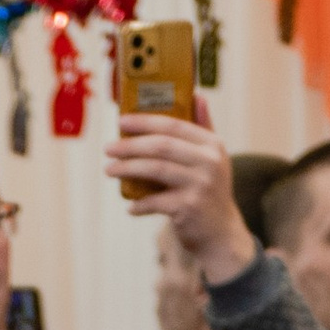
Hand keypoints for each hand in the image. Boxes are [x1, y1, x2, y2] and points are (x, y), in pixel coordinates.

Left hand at [107, 96, 254, 283]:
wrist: (220, 234)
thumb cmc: (209, 192)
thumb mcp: (213, 159)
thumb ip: (204, 128)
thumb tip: (196, 95)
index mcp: (212, 144)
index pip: (174, 124)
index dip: (145, 121)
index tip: (121, 120)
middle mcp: (209, 162)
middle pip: (161, 146)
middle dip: (130, 145)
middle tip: (108, 148)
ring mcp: (200, 185)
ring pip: (155, 170)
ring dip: (127, 169)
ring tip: (109, 170)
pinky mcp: (188, 208)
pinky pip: (155, 201)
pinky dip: (139, 204)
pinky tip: (130, 206)